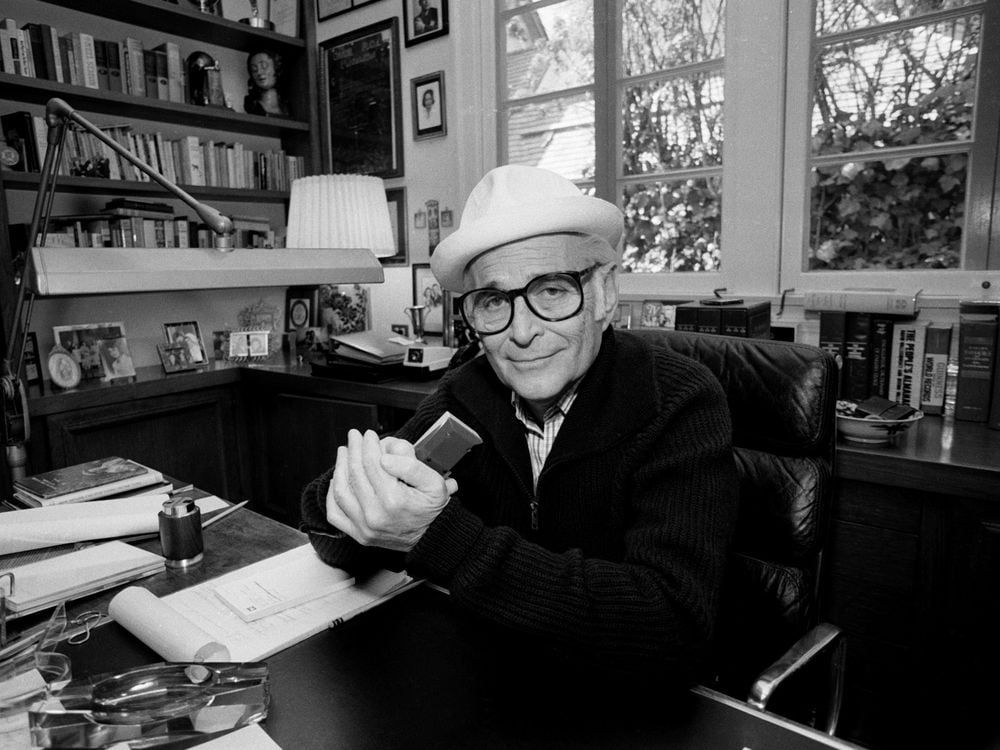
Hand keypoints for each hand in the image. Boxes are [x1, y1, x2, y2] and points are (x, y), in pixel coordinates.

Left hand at [325, 429, 457, 550]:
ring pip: (341, 491)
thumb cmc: (431, 509)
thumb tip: (384, 458)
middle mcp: (375, 515)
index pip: (372, 463)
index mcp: (394, 500)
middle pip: (355, 474)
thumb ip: (411, 467)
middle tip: (354, 437)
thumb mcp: (435, 483)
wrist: (431, 537)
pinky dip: (332, 494)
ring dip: (340, 467)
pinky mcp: (358, 534)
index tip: (369, 435)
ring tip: (344, 452)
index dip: (368, 445)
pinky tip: (336, 479)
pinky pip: (335, 513)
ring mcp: (364, 527)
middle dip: (353, 450)